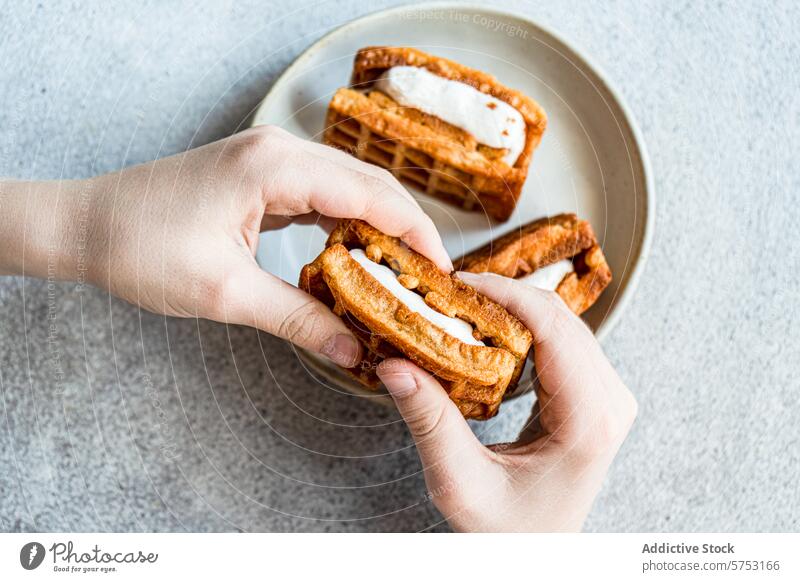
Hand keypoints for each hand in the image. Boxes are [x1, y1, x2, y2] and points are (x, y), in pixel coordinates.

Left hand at [0, 126, 450, 366]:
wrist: (85, 225)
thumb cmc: (141, 249)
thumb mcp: (225, 294)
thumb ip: (298, 319)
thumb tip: (354, 351)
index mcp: (274, 167)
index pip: (370, 194)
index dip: (415, 232)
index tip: (443, 271)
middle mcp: (278, 150)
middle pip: (368, 183)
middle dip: (406, 228)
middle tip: (432, 278)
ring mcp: (269, 158)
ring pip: (347, 186)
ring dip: (378, 225)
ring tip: (403, 271)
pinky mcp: (259, 174)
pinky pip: (320, 193)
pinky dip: (346, 222)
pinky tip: (358, 255)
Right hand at [376, 273, 636, 531]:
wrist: (536, 555)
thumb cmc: (506, 532)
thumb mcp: (460, 483)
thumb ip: (429, 423)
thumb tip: (394, 365)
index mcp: (589, 422)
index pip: (554, 329)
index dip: (506, 294)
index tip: (460, 282)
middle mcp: (609, 403)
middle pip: (561, 318)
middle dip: (505, 294)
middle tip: (450, 290)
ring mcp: (607, 398)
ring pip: (563, 323)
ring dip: (514, 306)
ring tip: (463, 304)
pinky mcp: (595, 396)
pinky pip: (563, 341)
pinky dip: (524, 325)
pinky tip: (488, 326)